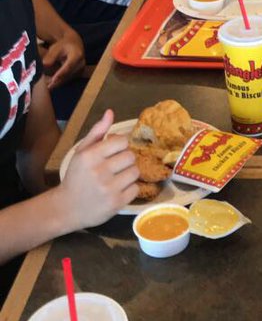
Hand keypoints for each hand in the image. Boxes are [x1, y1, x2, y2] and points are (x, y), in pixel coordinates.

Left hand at [41, 30, 84, 89]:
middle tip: (45, 85)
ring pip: (67, 78)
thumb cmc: (64, 45)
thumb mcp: (56, 47)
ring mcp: (81, 70)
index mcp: (77, 55)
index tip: (53, 80)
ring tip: (46, 86)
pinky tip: (50, 85)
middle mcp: (81, 63)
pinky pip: (68, 79)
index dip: (60, 74)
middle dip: (56, 80)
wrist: (75, 44)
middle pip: (68, 74)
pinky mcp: (78, 74)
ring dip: (57, 83)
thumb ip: (51, 56)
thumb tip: (45, 64)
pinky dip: (59, 82)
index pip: (68, 66)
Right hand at [60, 110, 138, 226]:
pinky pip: (136, 189)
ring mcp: (109, 189)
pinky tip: (117, 190)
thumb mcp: (81, 152)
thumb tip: (110, 112)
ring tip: (116, 178)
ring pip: (135, 172)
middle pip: (131, 156)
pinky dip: (129, 189)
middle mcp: (100, 171)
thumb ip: (97, 132)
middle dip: (125, 160)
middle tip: (115, 167)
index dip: (120, 146)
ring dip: (128, 174)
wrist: (66, 208)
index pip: (122, 141)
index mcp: (90, 156)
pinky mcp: (116, 203)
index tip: (113, 152)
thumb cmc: (76, 177)